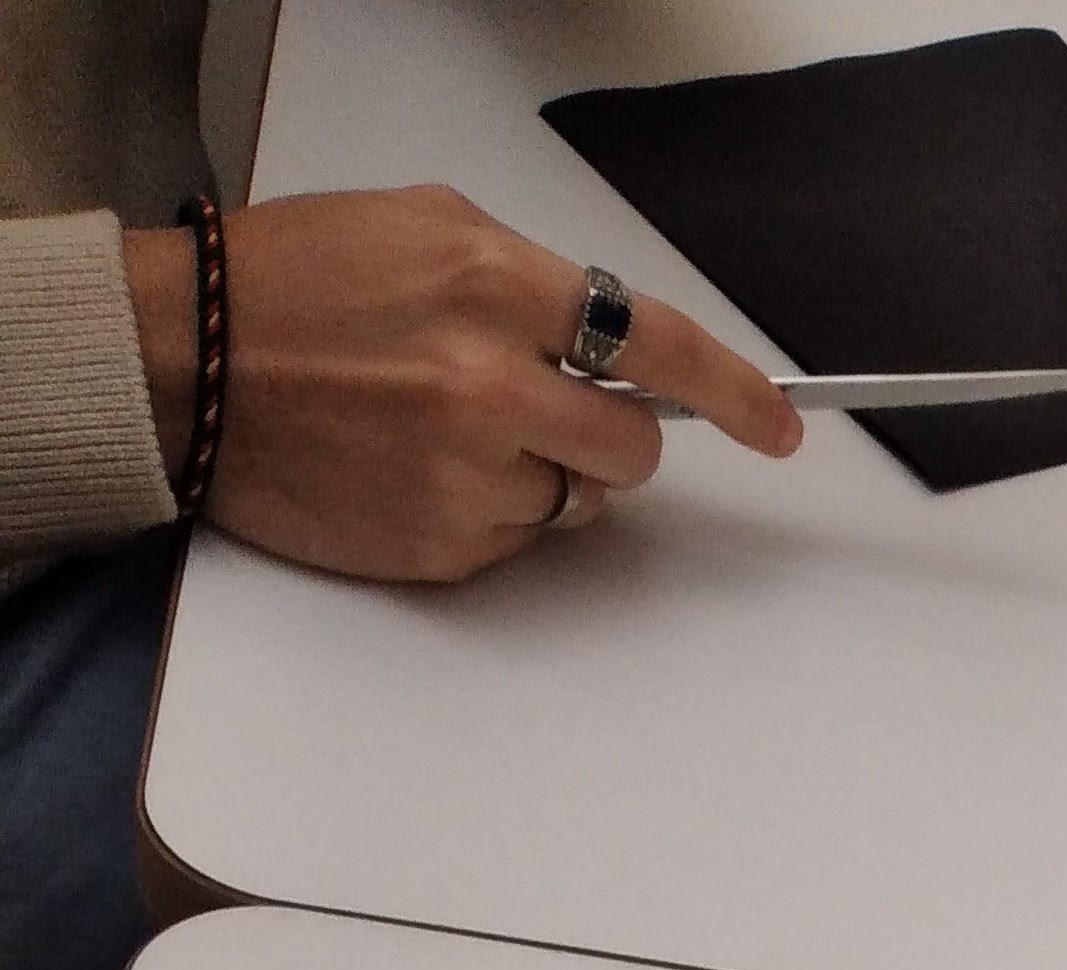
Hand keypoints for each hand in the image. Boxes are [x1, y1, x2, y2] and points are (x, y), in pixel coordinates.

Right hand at [120, 187, 798, 584]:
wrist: (185, 364)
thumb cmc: (292, 285)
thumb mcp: (418, 229)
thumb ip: (529, 282)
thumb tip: (619, 344)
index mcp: (489, 283)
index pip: (657, 345)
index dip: (736, 392)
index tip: (782, 426)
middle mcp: (487, 384)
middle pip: (632, 447)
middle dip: (611, 434)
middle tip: (547, 409)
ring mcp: (465, 474)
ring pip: (577, 501)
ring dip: (541, 473)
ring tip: (449, 431)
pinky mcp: (440, 543)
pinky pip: (516, 542)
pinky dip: (488, 512)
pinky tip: (417, 469)